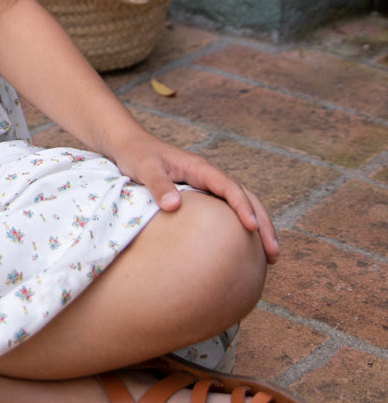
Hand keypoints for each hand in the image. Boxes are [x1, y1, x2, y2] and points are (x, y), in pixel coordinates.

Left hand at [109, 132, 279, 262]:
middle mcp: (210, 176)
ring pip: (243, 205)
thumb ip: (159, 185)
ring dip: (259, 228)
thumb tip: (174, 205)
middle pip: (247, 198)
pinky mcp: (203, 194)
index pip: (230, 188)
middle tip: (273, 253)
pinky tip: (246, 247)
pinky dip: (241, 226)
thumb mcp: (145, 168)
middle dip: (263, 224)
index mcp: (201, 168)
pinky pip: (228, 210)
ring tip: (270, 257)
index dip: (242, 207)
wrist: (130, 145)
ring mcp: (208, 185)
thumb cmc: (138, 155)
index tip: (251, 227)